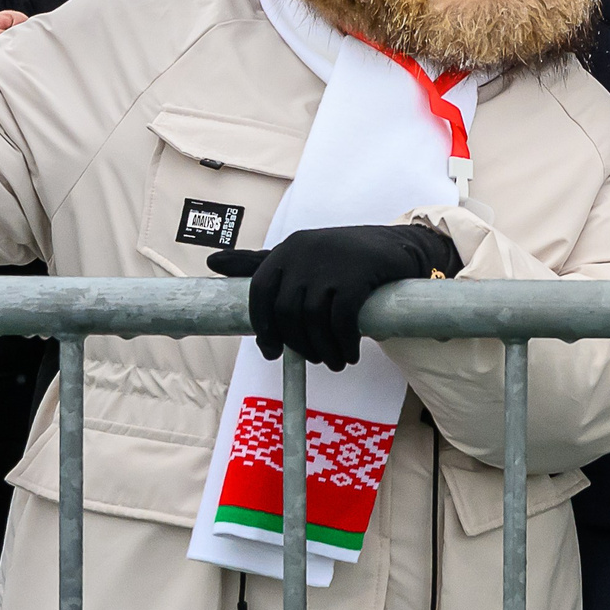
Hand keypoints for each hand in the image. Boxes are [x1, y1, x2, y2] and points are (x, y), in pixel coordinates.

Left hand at [207, 223, 464, 369]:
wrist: (397, 247)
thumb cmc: (343, 258)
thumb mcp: (299, 257)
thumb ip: (257, 263)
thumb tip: (212, 262)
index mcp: (287, 250)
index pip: (259, 292)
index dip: (263, 327)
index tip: (272, 352)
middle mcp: (304, 252)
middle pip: (286, 312)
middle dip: (299, 345)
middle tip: (316, 360)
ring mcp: (331, 263)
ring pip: (313, 320)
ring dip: (323, 350)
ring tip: (336, 362)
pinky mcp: (357, 276)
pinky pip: (342, 320)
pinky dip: (344, 343)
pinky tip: (351, 353)